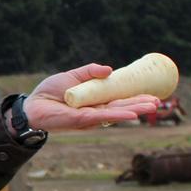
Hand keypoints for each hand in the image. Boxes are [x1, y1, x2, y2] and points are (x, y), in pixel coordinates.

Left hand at [23, 63, 160, 130]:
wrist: (33, 104)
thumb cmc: (52, 92)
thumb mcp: (73, 76)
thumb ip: (91, 72)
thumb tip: (110, 69)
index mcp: (96, 100)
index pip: (120, 99)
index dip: (135, 97)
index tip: (152, 94)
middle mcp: (96, 110)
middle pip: (122, 107)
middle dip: (140, 105)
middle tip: (158, 101)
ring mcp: (90, 117)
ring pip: (116, 113)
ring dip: (134, 110)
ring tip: (152, 106)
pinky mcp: (81, 120)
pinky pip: (101, 117)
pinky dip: (116, 114)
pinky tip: (130, 114)